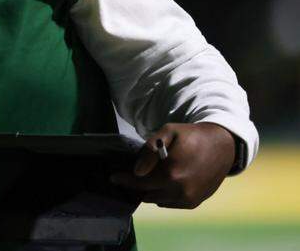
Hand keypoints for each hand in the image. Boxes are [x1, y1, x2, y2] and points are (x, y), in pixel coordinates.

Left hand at [109, 122, 235, 208]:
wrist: (222, 146)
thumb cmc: (191, 136)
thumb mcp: (168, 133)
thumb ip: (150, 150)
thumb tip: (137, 171)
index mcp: (172, 174)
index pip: (140, 183)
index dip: (124, 181)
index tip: (113, 177)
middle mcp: (181, 191)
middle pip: (147, 194)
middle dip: (136, 186)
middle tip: (127, 177)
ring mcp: (189, 199)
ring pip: (158, 200)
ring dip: (150, 191)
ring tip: (145, 178)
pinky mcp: (195, 202)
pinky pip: (170, 203)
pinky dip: (163, 195)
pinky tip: (162, 182)